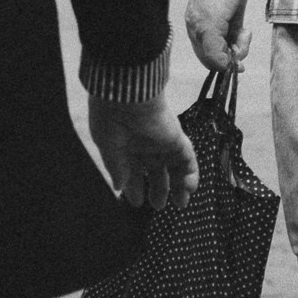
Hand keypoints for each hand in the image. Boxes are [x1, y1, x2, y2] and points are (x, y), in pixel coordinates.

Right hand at [87, 97, 197, 211]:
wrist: (125, 93)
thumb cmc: (109, 117)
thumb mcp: (107, 146)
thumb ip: (116, 167)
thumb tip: (119, 187)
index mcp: (124, 144)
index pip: (131, 170)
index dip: (134, 187)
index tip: (136, 202)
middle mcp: (144, 143)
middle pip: (155, 170)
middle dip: (158, 188)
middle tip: (159, 205)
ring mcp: (161, 141)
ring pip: (174, 166)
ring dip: (178, 185)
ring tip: (181, 203)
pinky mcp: (177, 138)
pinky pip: (188, 159)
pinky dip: (190, 174)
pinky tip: (188, 189)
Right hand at [184, 0, 249, 71]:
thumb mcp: (211, 25)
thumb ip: (213, 49)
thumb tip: (221, 68)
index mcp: (197, 34)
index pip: (209, 61)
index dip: (223, 66)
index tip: (237, 65)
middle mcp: (206, 32)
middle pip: (221, 56)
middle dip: (234, 55)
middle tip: (242, 43)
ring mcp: (220, 26)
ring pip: (230, 48)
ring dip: (240, 46)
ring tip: (245, 33)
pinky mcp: (231, 19)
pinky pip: (236, 38)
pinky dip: (242, 38)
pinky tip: (245, 29)